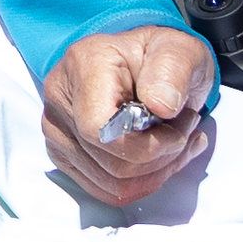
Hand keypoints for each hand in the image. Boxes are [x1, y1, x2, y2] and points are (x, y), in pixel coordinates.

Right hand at [40, 26, 216, 206]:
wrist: (148, 65)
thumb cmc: (162, 57)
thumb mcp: (180, 51)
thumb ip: (173, 70)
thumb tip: (161, 105)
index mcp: (84, 64)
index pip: (100, 130)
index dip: (145, 145)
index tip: (179, 131)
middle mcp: (60, 97)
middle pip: (109, 162)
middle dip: (160, 156)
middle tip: (185, 130)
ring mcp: (57, 129)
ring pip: (111, 183)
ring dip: (156, 172)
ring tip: (175, 141)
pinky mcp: (64, 154)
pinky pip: (106, 190)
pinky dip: (142, 182)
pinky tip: (160, 156)